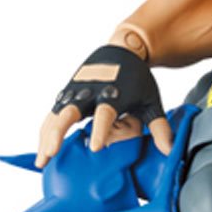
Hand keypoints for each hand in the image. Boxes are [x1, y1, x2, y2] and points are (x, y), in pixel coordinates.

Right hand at [36, 46, 172, 167]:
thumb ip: (159, 127)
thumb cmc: (138, 80)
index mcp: (114, 93)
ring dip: (47, 137)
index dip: (101, 130)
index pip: (105, 114)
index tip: (95, 148)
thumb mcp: (152, 101)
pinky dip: (46, 131)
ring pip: (56, 115)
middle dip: (59, 133)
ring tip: (42, 160)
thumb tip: (169, 151)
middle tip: (51, 154)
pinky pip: (53, 114)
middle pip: (70, 112)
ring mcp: (75, 91)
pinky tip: (43, 150)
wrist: (122, 51)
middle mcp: (90, 91)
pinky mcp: (67, 93)